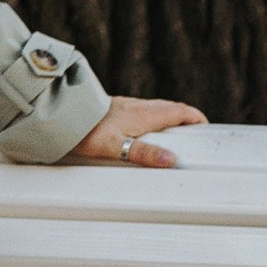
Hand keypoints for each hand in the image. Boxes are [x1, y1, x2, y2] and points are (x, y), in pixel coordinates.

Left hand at [67, 94, 206, 168]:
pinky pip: (141, 111)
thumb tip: (170, 160)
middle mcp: (138, 106)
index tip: (204, 127)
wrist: (62, 115)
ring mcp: (126, 106)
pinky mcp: (114, 108)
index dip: (194, 118)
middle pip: (169, 108)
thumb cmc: (86, 131)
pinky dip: (152, 119)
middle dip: (184, 118)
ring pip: (155, 109)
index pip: (179, 111)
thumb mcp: (116, 147)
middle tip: (193, 133)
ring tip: (172, 135)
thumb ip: (144, 154)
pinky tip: (143, 131)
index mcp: (144, 114)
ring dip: (168, 118)